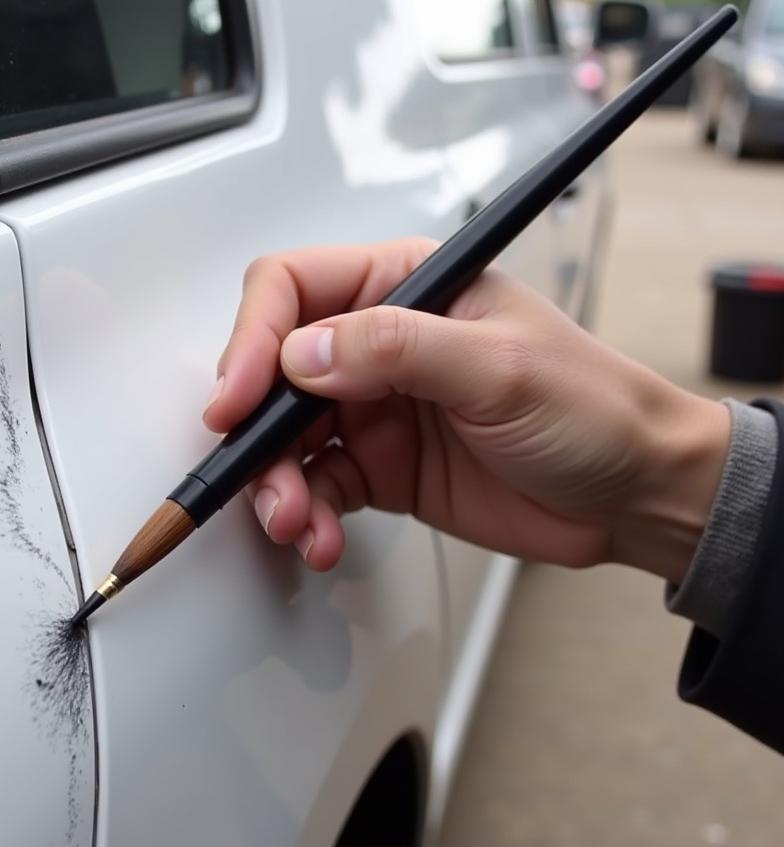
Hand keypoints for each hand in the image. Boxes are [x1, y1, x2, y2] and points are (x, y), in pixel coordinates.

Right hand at [204, 238, 729, 584]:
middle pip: (276, 373)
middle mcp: (381, 345)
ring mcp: (377, 409)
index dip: (254, 339)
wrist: (631, 495)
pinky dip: (309, 515)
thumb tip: (302, 353)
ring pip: (287, 438)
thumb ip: (397, 351)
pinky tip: (322, 536)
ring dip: (278, 484)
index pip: (296, 289)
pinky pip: (318, 487)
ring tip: (298, 521)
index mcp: (409, 288)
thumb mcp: (501, 367)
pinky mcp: (380, 466)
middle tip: (260, 477)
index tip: (238, 397)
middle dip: (257, 430)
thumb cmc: (595, 409)